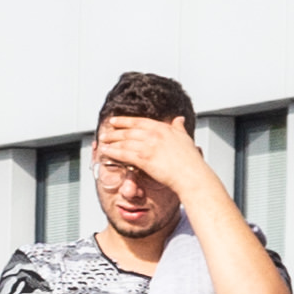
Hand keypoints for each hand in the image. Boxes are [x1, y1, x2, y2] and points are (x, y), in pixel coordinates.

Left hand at [97, 111, 215, 198]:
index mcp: (163, 128)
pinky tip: (106, 152)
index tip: (114, 121)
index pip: (139, 121)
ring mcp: (149, 146)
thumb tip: (179, 119)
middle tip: (104, 134)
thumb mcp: (185, 138)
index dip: (124, 121)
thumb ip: (179, 128)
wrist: (191, 174)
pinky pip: (124, 153)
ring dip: (111, 142)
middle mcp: (155, 135)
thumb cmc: (190, 160)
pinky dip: (113, 152)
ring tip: (102, 143)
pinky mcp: (144, 158)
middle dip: (114, 132)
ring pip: (124, 142)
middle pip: (128, 131)